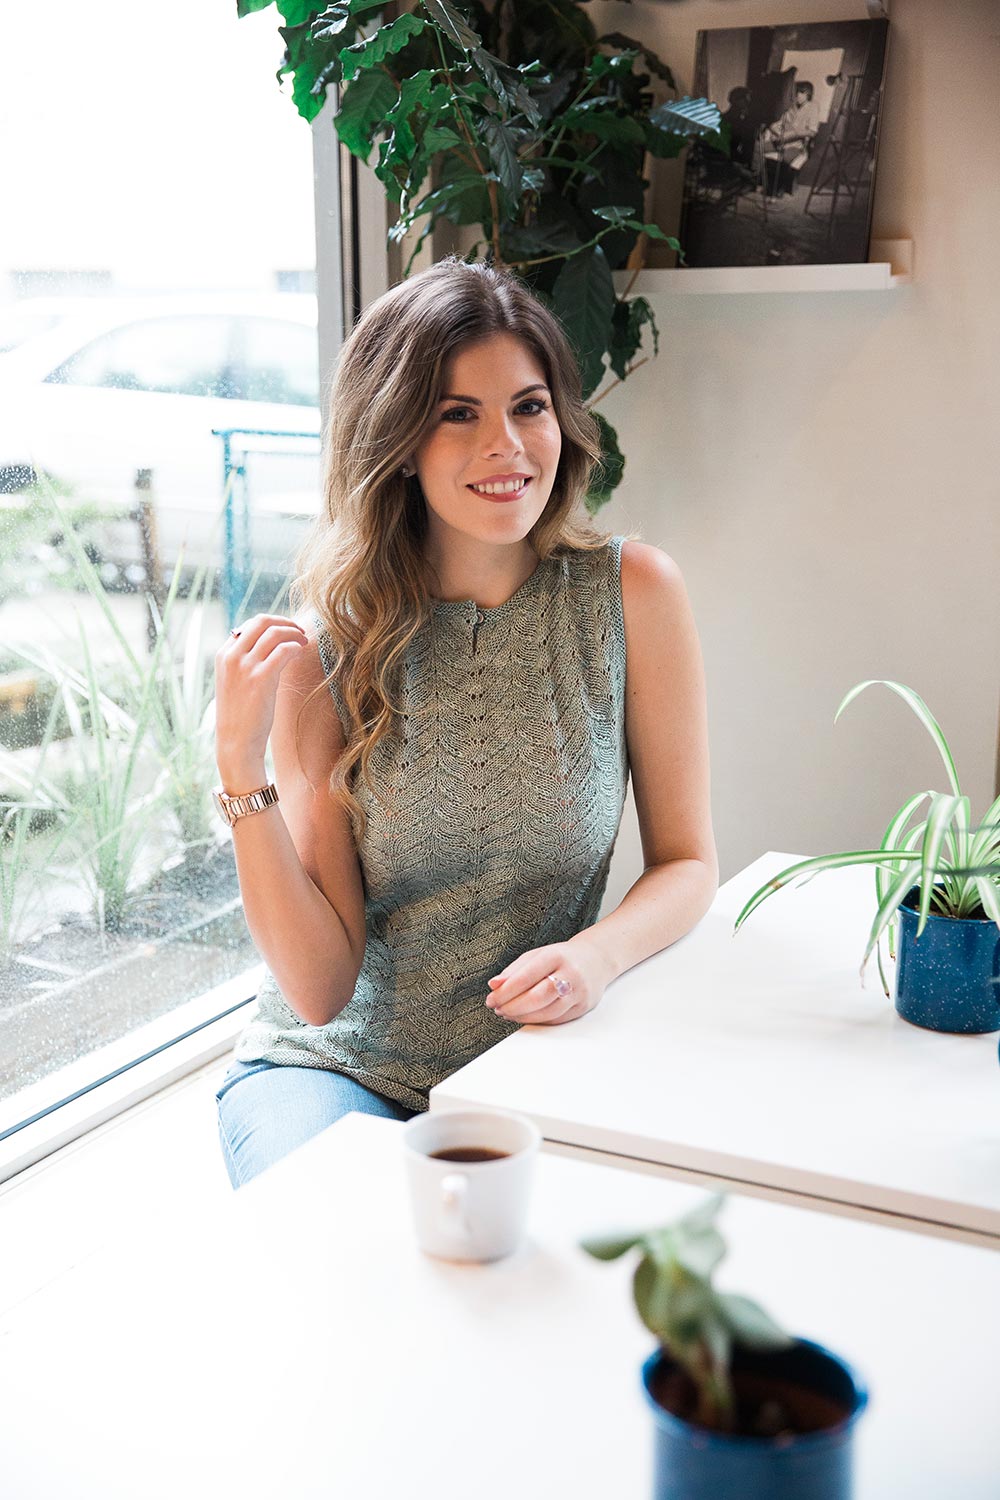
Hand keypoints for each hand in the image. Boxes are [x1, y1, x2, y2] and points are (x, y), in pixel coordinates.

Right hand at [214, 614, 308, 786]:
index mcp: (224, 654)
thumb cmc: (241, 715)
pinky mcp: (260, 678)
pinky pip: (283, 650)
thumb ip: (246, 662)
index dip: (273, 623)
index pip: (250, 624)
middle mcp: (231, 656)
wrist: (236, 742)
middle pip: (262, 621)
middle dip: (285, 622)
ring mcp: (244, 666)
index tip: (288, 631)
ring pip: (274, 633)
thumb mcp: (236, 682)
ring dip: (294, 633)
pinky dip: (296, 646)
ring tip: (305, 642)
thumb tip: (271, 646)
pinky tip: (301, 652)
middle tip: (300, 631)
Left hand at [485, 934, 616, 1025]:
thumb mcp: (537, 955)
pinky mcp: (583, 1007)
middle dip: (512, 1007)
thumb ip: (514, 970)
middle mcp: (570, 973)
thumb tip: (494, 985)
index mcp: (556, 956)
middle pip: (537, 997)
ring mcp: (579, 992)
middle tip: (498, 1009)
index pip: (526, 977)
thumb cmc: (562, 958)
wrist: (596, 959)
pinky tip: (525, 1017)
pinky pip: (556, 1019)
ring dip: (522, 1017)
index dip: (505, 991)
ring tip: (508, 1013)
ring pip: (547, 1012)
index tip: (491, 998)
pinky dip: (537, 1021)